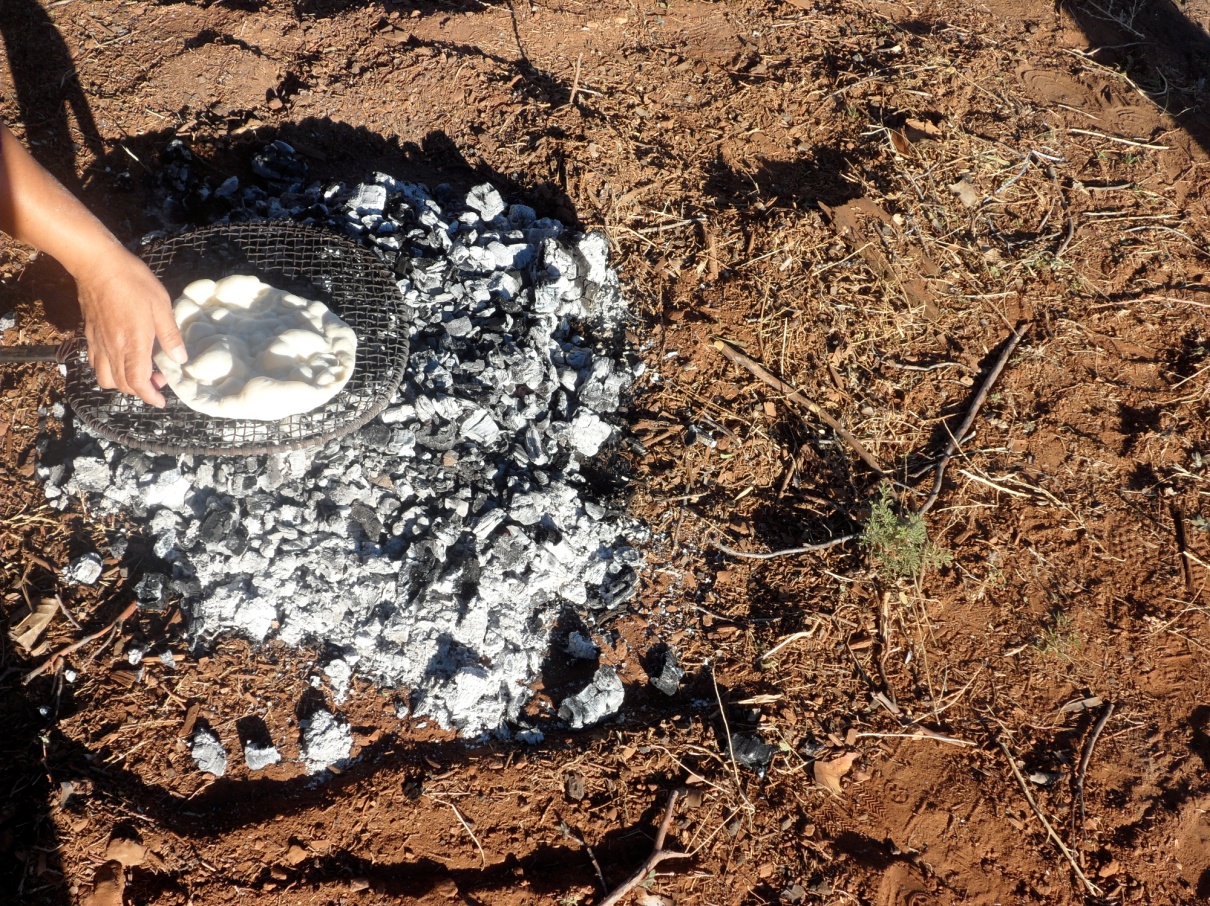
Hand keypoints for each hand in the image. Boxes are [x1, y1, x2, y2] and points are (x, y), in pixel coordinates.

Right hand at [76, 248, 187, 406]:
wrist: (97, 264)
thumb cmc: (134, 283)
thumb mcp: (162, 306)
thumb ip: (170, 336)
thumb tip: (180, 359)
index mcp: (134, 345)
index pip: (138, 383)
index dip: (150, 396)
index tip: (161, 401)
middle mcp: (113, 349)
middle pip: (122, 384)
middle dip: (141, 391)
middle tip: (158, 381)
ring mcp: (98, 342)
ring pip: (105, 377)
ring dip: (122, 383)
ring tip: (139, 372)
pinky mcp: (89, 334)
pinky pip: (95, 362)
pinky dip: (107, 369)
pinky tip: (121, 358)